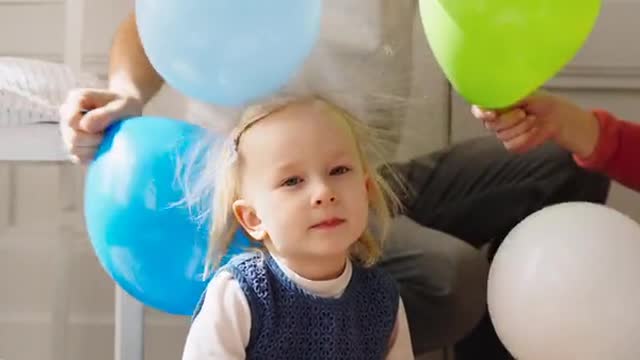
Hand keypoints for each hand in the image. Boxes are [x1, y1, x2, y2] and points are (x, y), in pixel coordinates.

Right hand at [58, 88, 142, 163]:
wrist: (128, 112)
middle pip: (73, 137)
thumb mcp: (123, 105)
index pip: (71, 120)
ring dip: (94, 148)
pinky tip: (103, 147)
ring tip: (107, 139)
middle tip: (109, 135)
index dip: (88, 127)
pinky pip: (78, 158)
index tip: (105, 127)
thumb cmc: (126, 105)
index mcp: (76, 99)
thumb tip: (85, 126)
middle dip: (94, 139)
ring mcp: (69, 131)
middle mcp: (68, 115)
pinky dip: (92, 156)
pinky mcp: (75, 146)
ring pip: (73, 149)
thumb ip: (105, 114)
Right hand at [471, 92, 599, 156]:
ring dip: (521, 128)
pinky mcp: (512, 144)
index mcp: (496, 104)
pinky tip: (535, 130)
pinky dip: (526, 138)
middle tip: (524, 112)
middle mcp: (496, 119)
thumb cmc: (543, 102)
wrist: (559, 118)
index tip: (492, 113)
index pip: (477, 109)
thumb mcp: (527, 94)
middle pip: (490, 125)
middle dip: (509, 120)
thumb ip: (509, 96)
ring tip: (534, 119)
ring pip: (502, 136)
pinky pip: (511, 145)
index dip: (481, 113)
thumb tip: (498, 95)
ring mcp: (503, 133)